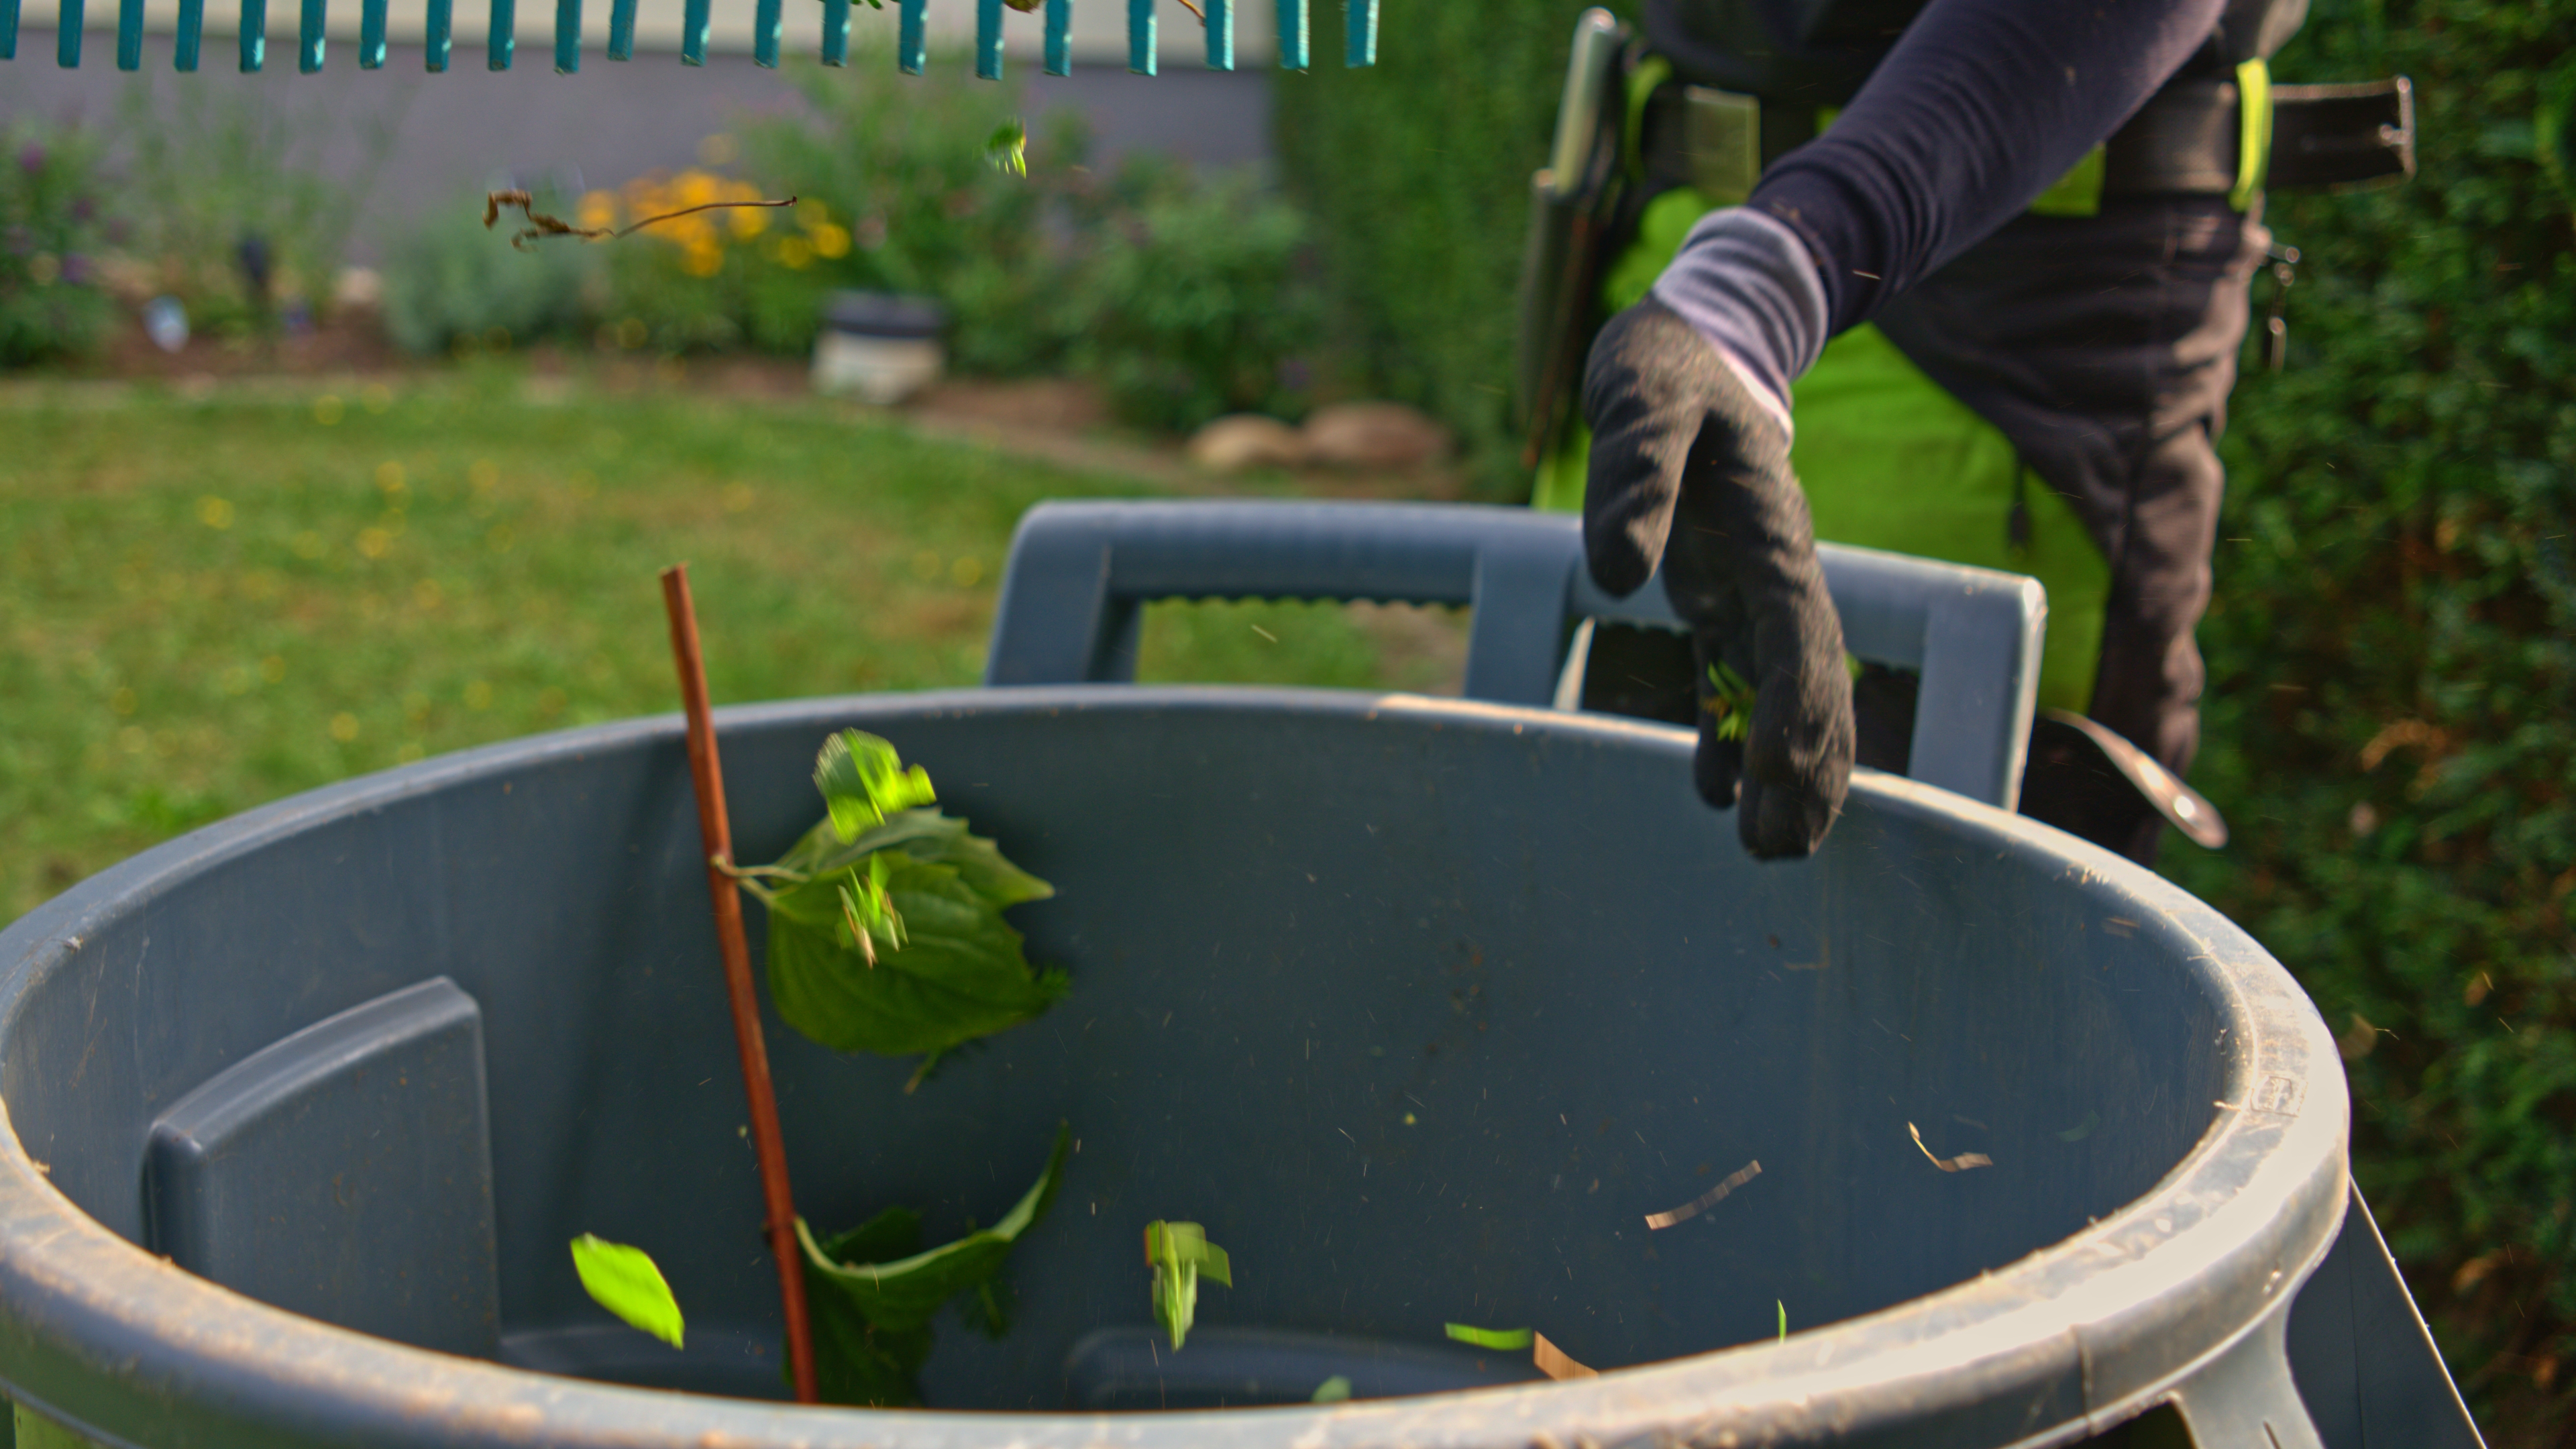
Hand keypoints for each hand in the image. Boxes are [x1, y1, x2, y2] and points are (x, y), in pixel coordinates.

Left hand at [1581, 294, 1854, 858]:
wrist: (1690, 342)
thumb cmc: (1665, 366)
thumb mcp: (1643, 401)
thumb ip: (1635, 475)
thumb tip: (1618, 574)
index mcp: (1773, 534)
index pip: (1798, 636)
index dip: (1796, 710)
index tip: (1782, 776)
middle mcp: (1776, 573)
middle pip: (1811, 685)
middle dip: (1808, 768)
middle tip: (1780, 849)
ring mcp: (1753, 589)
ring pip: (1785, 694)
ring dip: (1786, 770)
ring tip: (1767, 848)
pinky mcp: (1720, 594)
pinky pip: (1736, 679)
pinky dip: (1734, 734)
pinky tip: (1716, 792)